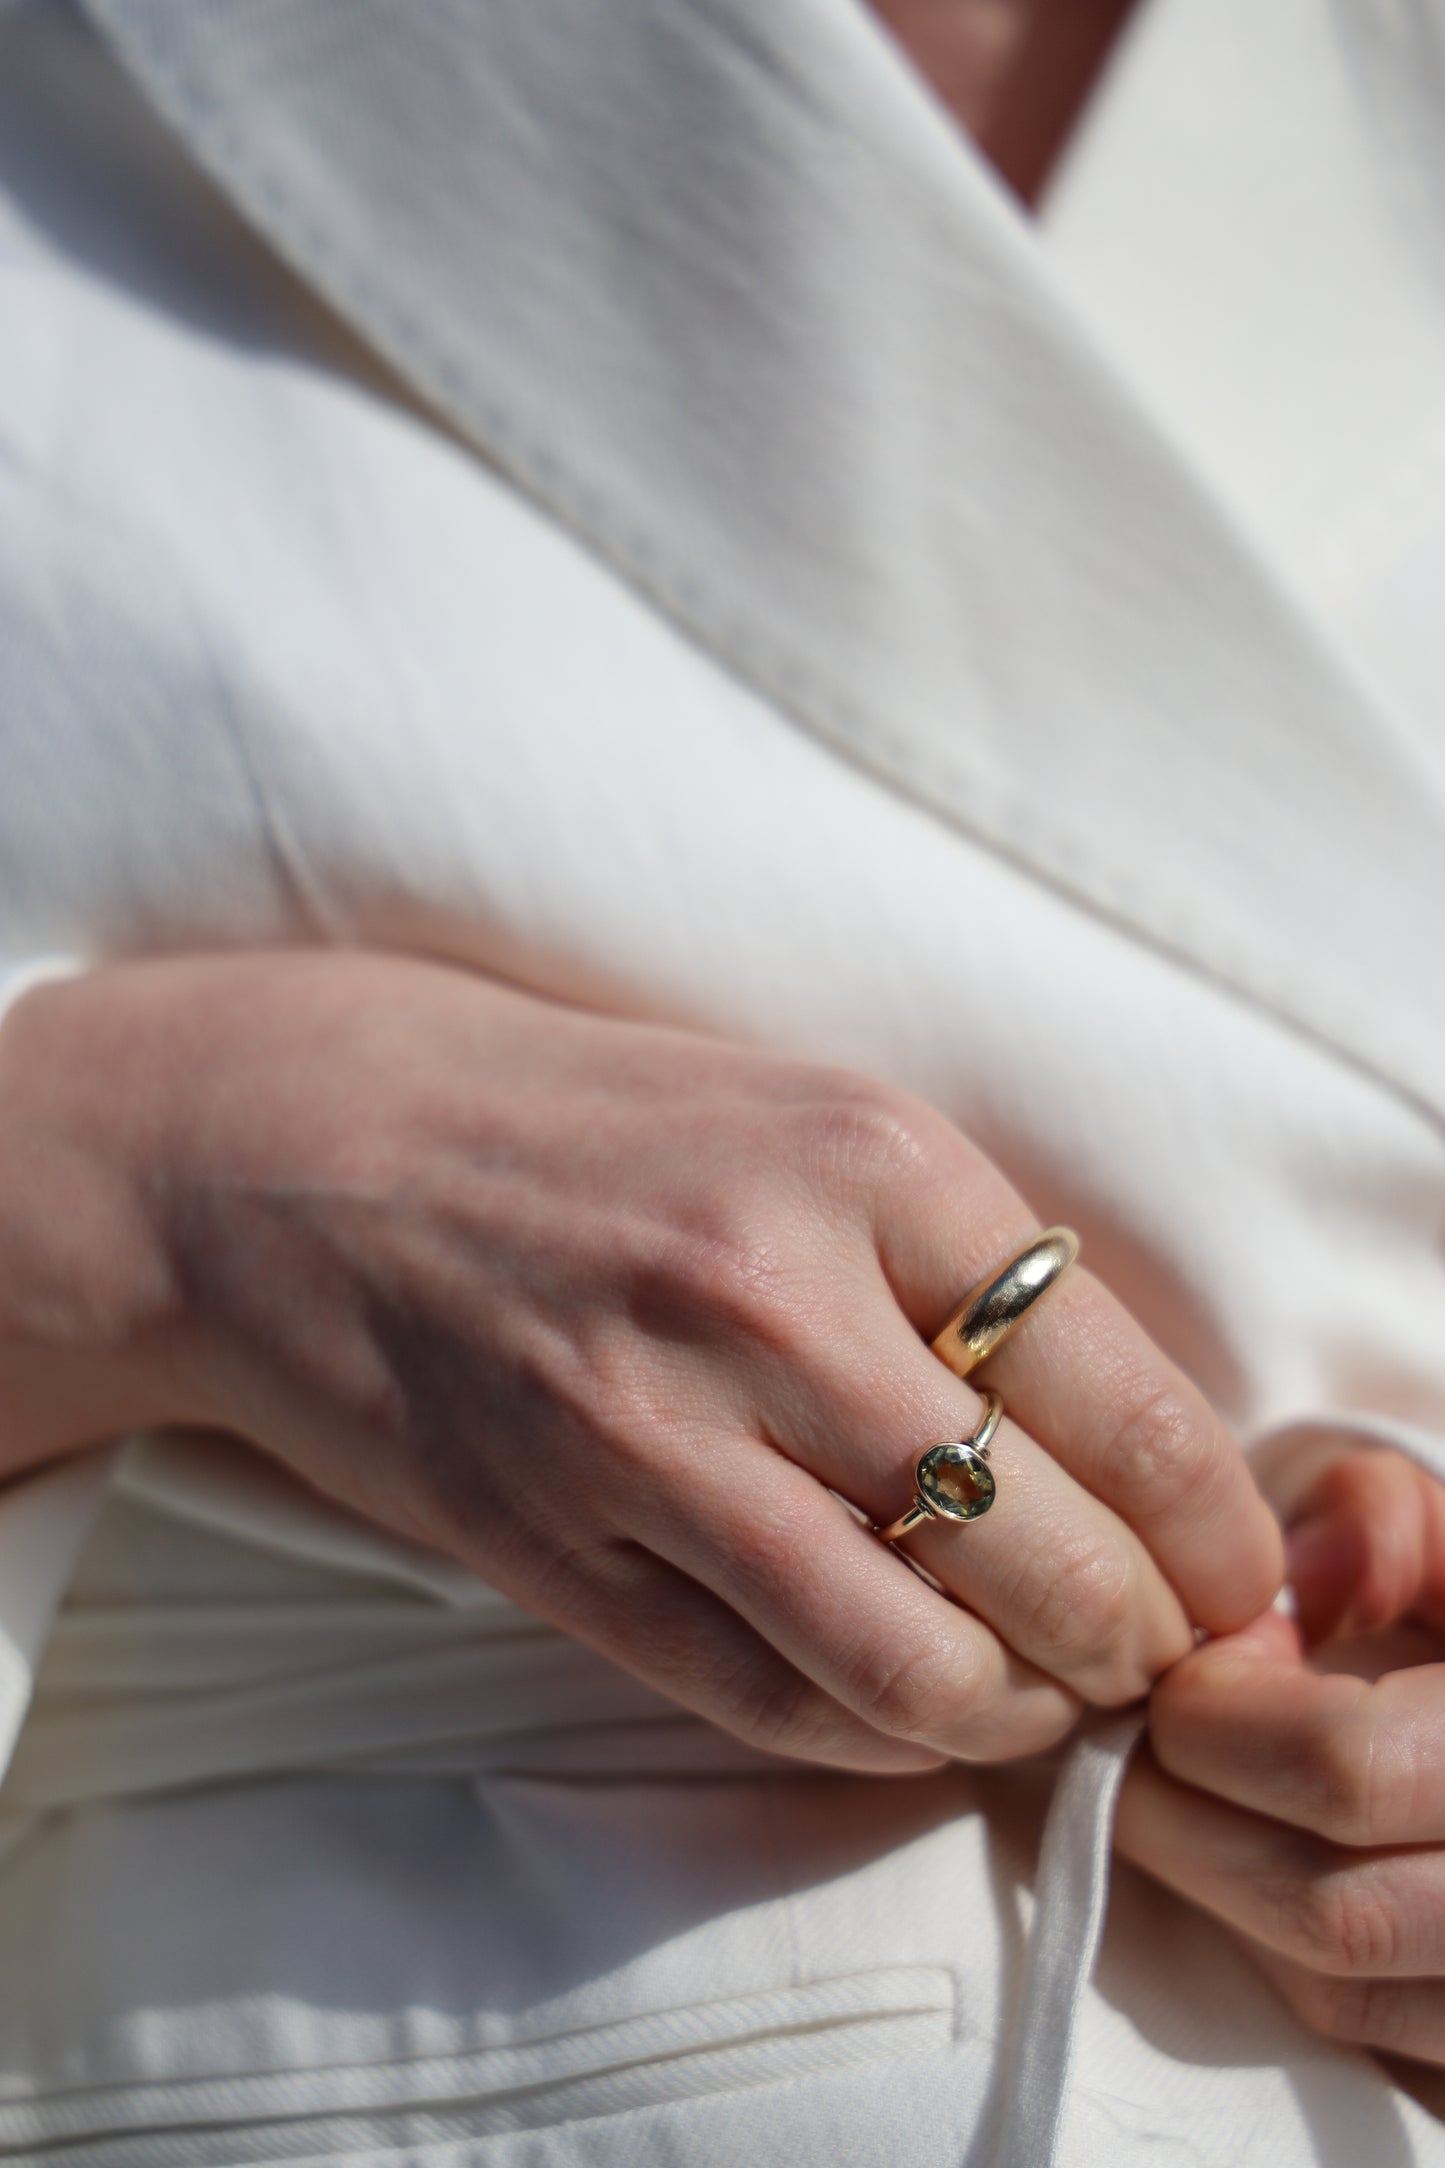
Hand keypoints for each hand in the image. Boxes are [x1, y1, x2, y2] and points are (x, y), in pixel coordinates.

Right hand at [0, 950, 1280, 1771]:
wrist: (290, 1146)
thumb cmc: (564, 1120)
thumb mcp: (790, 1110)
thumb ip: (947, 1249)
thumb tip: (1116, 1423)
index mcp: (864, 1157)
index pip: (1125, 1391)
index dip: (1213, 1524)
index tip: (1232, 1576)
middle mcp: (771, 1295)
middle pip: (1048, 1546)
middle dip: (1140, 1640)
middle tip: (1154, 1659)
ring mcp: (650, 1430)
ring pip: (917, 1656)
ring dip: (1017, 1712)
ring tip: (1041, 1701)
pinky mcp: (551, 1541)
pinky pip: (765, 1695)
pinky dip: (869, 1730)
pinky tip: (902, 1704)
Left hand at [1117, 1447, 1444, 2062]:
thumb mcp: (1444, 1532)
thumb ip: (1380, 1520)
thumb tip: (1295, 1586)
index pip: (1343, 1768)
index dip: (1225, 1720)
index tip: (1192, 1670)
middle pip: (1329, 1907)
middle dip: (1188, 1820)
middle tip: (1142, 1743)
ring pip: (1336, 1985)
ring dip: (1219, 1888)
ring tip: (1184, 1791)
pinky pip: (1365, 2030)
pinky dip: (1281, 1950)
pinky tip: (1254, 1857)